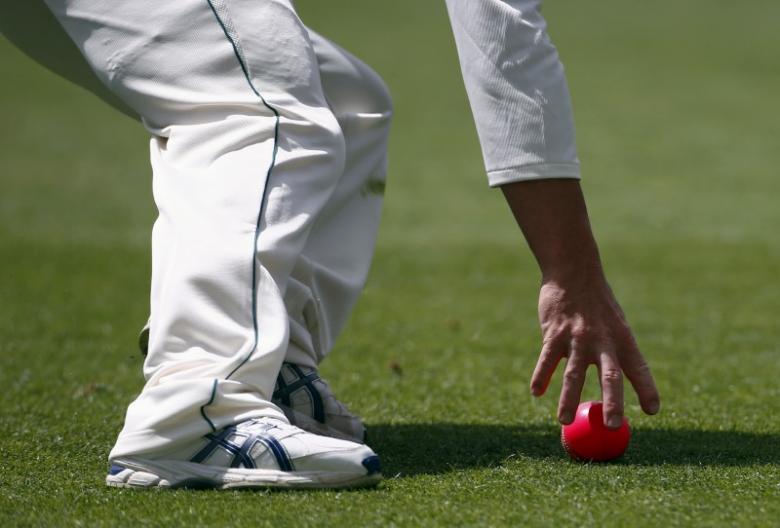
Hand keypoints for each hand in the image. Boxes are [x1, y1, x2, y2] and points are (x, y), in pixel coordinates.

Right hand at [530, 275, 660, 427]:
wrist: (573, 271)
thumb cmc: (596, 303)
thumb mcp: (613, 324)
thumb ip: (613, 352)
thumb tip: (613, 390)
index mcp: (622, 338)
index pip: (638, 368)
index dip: (647, 389)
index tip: (652, 411)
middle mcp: (602, 340)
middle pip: (610, 376)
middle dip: (612, 402)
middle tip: (612, 426)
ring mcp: (577, 337)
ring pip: (573, 373)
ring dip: (568, 398)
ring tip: (564, 421)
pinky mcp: (554, 332)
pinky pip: (547, 359)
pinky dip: (541, 376)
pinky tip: (536, 392)